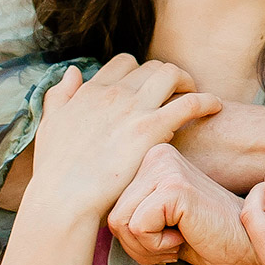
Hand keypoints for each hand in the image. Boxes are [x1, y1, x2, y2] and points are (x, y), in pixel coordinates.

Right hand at [21, 58, 222, 230]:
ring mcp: (133, 108)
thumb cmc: (55, 174)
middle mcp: (113, 93)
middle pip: (151, 66)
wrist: (63, 200)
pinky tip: (214, 108)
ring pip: (171, 74)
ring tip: (195, 96)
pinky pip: (190, 103)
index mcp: (90, 92)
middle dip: (167, 76)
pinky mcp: (151, 128)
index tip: (148, 89)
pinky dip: (206, 101)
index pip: (123, 64)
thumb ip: (60, 97)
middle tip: (178, 94)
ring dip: (187, 81)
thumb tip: (73, 73)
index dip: (140, 73)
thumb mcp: (49, 127)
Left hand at [109, 145, 262, 264]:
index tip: (167, 232)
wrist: (248, 248)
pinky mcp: (174, 186)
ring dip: (148, 246)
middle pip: (111, 216)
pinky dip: (158, 245)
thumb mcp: (158, 219)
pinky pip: (138, 228)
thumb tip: (85, 215)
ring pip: (121, 223)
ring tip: (179, 236)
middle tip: (174, 239)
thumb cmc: (205, 237)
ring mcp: (165, 167)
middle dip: (138, 244)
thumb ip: (129, 210)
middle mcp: (156, 154)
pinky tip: (185, 235)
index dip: (134, 236)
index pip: (109, 208)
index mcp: (151, 158)